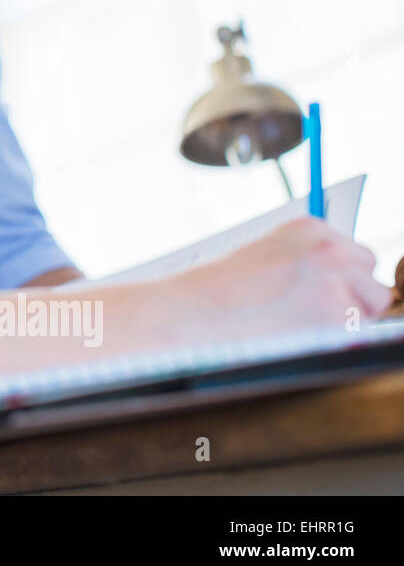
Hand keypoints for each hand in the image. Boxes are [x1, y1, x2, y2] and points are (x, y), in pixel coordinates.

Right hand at [168, 217, 391, 338]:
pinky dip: (334, 339)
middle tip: (311, 312)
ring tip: (299, 323)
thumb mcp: (264, 258)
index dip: (339, 278)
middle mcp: (327, 246)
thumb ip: (304, 263)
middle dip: (351, 296)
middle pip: (370, 276)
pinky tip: (297, 334)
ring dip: (346, 318)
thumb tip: (340, 284)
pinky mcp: (337, 313)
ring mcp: (336, 278)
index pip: (353, 254)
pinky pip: (357, 332)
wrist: (194, 312)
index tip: (318, 292)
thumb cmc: (217, 292)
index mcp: (308, 227)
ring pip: (371, 304)